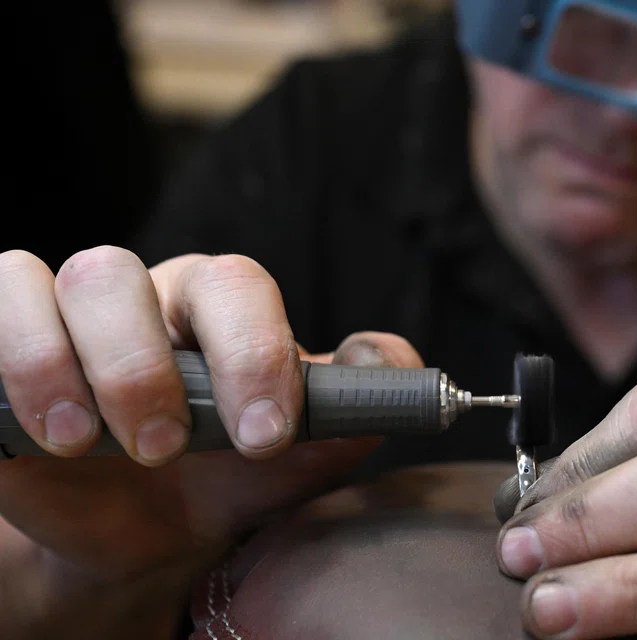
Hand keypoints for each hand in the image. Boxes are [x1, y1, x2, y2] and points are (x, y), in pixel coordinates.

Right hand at [0, 247, 422, 636]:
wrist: (160, 531)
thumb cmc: (237, 475)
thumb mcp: (307, 449)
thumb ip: (358, 400)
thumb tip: (390, 358)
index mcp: (219, 307)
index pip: (234, 286)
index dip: (250, 351)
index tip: (263, 433)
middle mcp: (140, 299)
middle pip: (117, 273)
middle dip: (141, 367)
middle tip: (165, 449)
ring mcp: (65, 322)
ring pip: (46, 282)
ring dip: (60, 366)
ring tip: (87, 444)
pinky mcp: (5, 355)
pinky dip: (7, 361)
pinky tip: (39, 435)